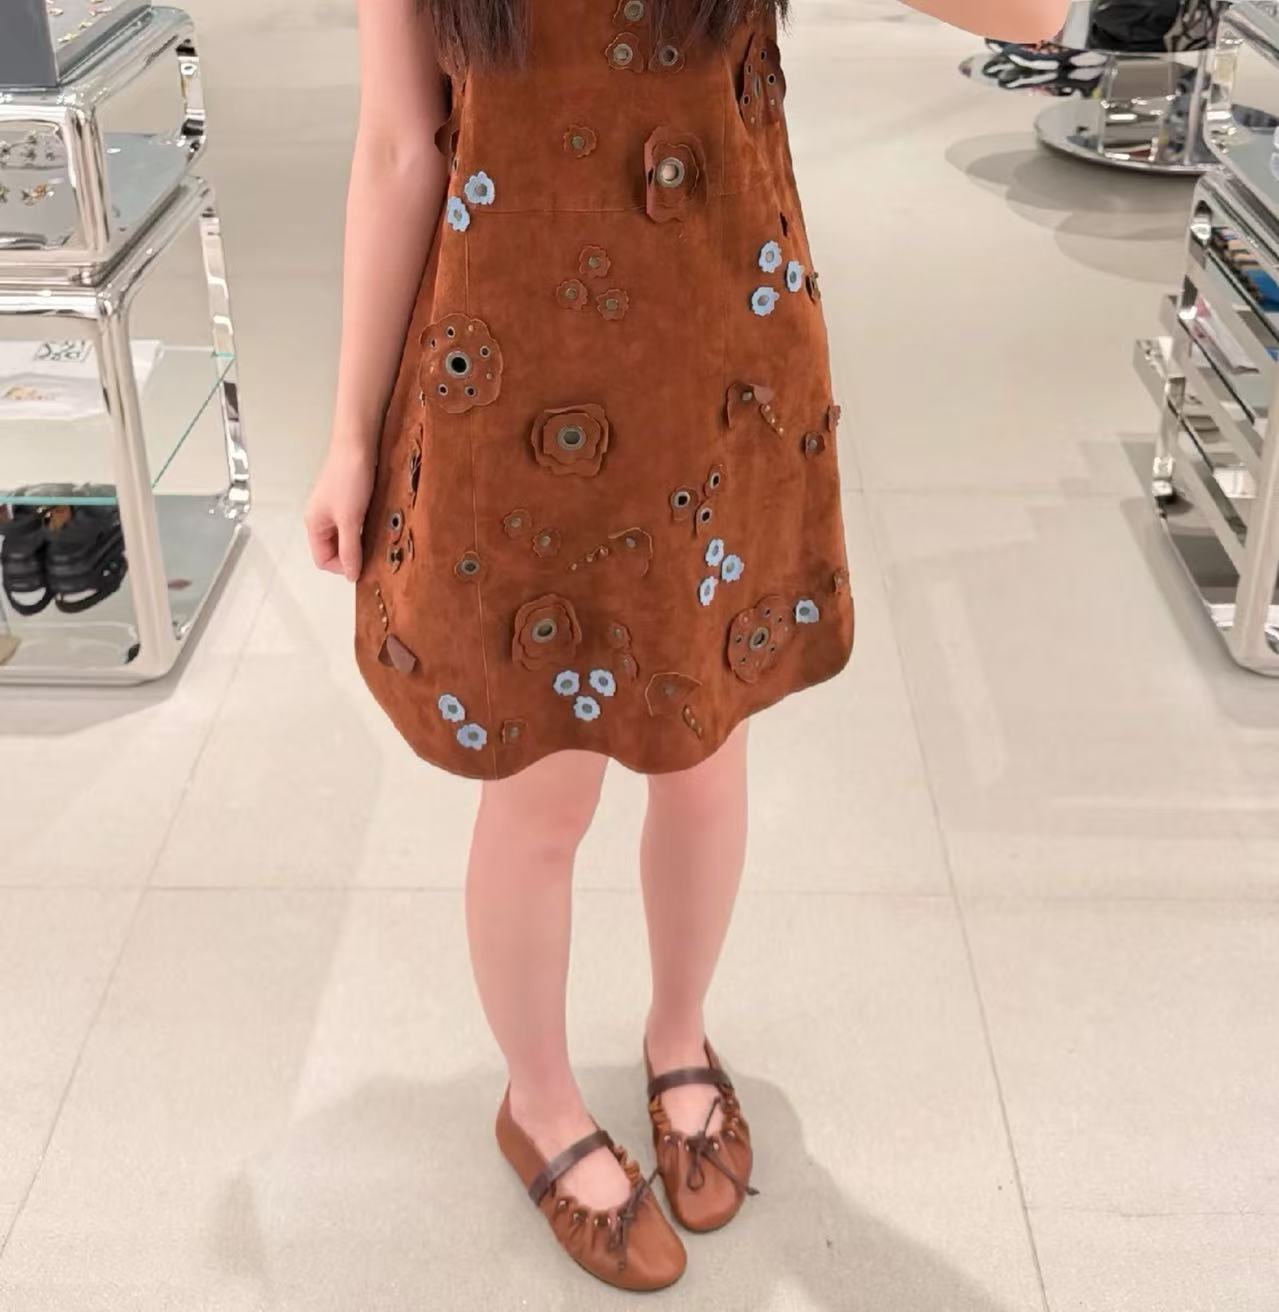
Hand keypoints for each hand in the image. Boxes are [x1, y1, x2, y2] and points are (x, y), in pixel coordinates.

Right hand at [304, 438, 375, 581]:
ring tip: (378, 539)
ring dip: (361, 542)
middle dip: (353, 555)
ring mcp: (335, 509)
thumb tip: (351, 575)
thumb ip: (350, 549)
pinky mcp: (349, 499)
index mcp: (314, 525)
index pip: (323, 560)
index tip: (363, 565)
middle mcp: (321, 518)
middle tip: (375, 554)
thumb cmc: (349, 479)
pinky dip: (365, 528)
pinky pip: (355, 523)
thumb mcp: (350, 520)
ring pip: (347, 536)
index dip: (342, 567)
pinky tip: (378, 525)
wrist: (358, 444)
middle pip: (334, 550)